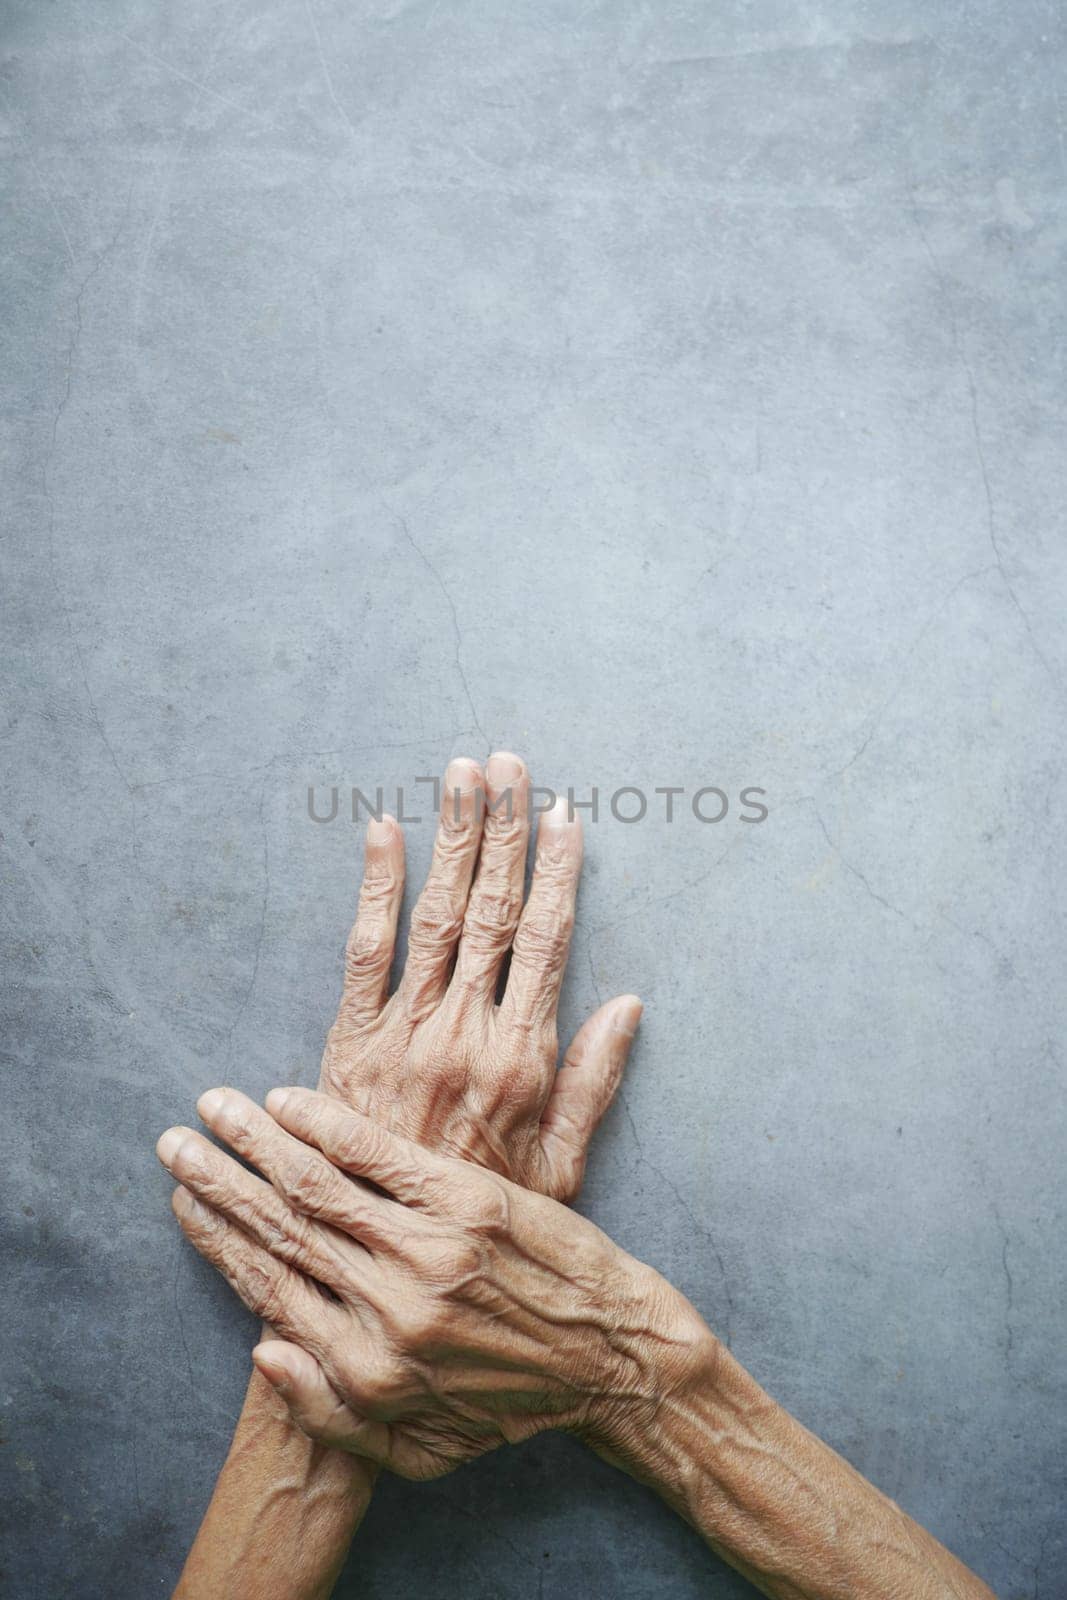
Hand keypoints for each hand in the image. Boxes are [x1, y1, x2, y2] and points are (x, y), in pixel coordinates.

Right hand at [156, 1088, 714, 1480]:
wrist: (616, 1360)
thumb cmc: (512, 1406)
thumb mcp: (418, 1449)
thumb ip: (332, 1410)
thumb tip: (262, 1351)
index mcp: (369, 1368)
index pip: (269, 1289)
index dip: (218, 1240)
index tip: (182, 1202)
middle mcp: (391, 1307)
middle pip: (282, 1230)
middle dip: (221, 1182)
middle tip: (173, 1143)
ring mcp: (432, 1249)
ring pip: (321, 1186)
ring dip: (258, 1143)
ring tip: (215, 1110)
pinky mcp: (473, 1202)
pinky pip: (384, 1156)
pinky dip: (330, 1126)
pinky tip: (289, 1102)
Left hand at [316, 751, 641, 1199]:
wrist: (388, 1263)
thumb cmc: (484, 1221)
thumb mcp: (562, 1171)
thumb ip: (594, 1085)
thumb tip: (630, 1005)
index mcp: (525, 1060)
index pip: (548, 941)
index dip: (558, 871)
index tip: (564, 814)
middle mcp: (468, 1034)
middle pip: (493, 911)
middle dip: (502, 830)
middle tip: (507, 763)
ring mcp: (406, 1033)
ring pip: (435, 915)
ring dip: (451, 839)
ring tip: (461, 773)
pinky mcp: (352, 1043)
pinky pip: (363, 951)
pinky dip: (375, 887)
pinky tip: (384, 832)